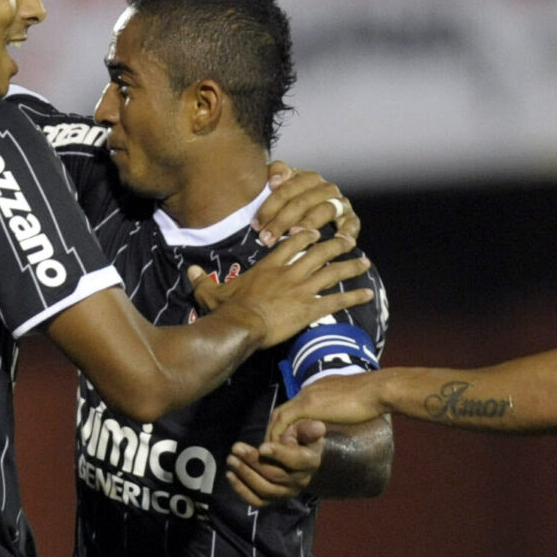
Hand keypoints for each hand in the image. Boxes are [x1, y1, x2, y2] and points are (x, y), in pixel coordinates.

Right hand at [209, 227, 373, 347]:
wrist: (240, 326)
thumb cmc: (226, 310)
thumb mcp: (211, 293)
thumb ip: (202, 280)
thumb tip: (188, 271)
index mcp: (270, 266)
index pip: (294, 243)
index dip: (307, 235)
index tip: (317, 231)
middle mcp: (290, 273)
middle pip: (319, 252)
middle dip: (337, 245)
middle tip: (349, 241)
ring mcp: (302, 290)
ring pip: (333, 272)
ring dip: (351, 266)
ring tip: (365, 262)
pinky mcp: (310, 309)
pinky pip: (337, 301)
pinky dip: (354, 297)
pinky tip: (367, 295)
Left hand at [227, 419, 323, 505]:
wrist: (299, 459)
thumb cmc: (300, 441)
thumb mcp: (304, 430)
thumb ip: (307, 428)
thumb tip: (318, 426)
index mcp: (309, 462)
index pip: (296, 461)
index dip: (278, 454)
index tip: (261, 446)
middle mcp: (299, 481)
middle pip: (275, 475)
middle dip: (253, 461)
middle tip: (235, 448)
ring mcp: (286, 493)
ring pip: (265, 489)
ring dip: (245, 475)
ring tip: (231, 460)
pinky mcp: (274, 500)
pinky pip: (257, 501)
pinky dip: (242, 491)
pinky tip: (230, 475)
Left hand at [255, 164, 359, 246]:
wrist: (310, 213)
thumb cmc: (287, 203)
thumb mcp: (277, 185)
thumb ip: (275, 173)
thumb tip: (275, 180)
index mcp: (306, 178)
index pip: (287, 189)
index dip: (270, 206)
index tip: (256, 224)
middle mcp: (325, 188)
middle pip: (303, 201)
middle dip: (282, 220)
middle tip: (267, 238)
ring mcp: (339, 202)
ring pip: (324, 209)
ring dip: (309, 223)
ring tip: (295, 234)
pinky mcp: (350, 217)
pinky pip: (352, 223)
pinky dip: (347, 230)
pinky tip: (338, 239)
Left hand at [266, 369, 395, 443]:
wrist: (377, 390)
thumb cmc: (371, 398)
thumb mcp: (349, 403)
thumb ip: (338, 408)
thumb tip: (342, 418)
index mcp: (316, 390)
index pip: (292, 407)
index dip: (285, 425)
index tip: (285, 441)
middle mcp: (307, 391)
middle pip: (280, 411)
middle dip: (274, 430)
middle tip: (273, 449)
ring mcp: (306, 397)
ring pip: (278, 416)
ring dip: (274, 435)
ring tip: (274, 453)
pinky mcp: (308, 406)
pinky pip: (284, 422)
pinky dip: (279, 435)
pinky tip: (282, 449)